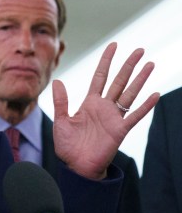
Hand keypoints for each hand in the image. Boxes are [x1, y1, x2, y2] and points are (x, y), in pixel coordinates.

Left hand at [52, 42, 158, 179]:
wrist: (76, 166)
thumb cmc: (68, 146)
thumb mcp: (61, 121)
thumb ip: (61, 102)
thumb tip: (57, 81)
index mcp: (89, 103)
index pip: (100, 77)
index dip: (106, 61)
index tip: (114, 45)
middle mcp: (104, 107)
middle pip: (118, 81)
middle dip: (128, 65)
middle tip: (139, 50)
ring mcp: (113, 117)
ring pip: (129, 94)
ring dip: (140, 80)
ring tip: (149, 64)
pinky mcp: (120, 130)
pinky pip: (134, 115)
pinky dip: (145, 105)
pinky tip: (154, 94)